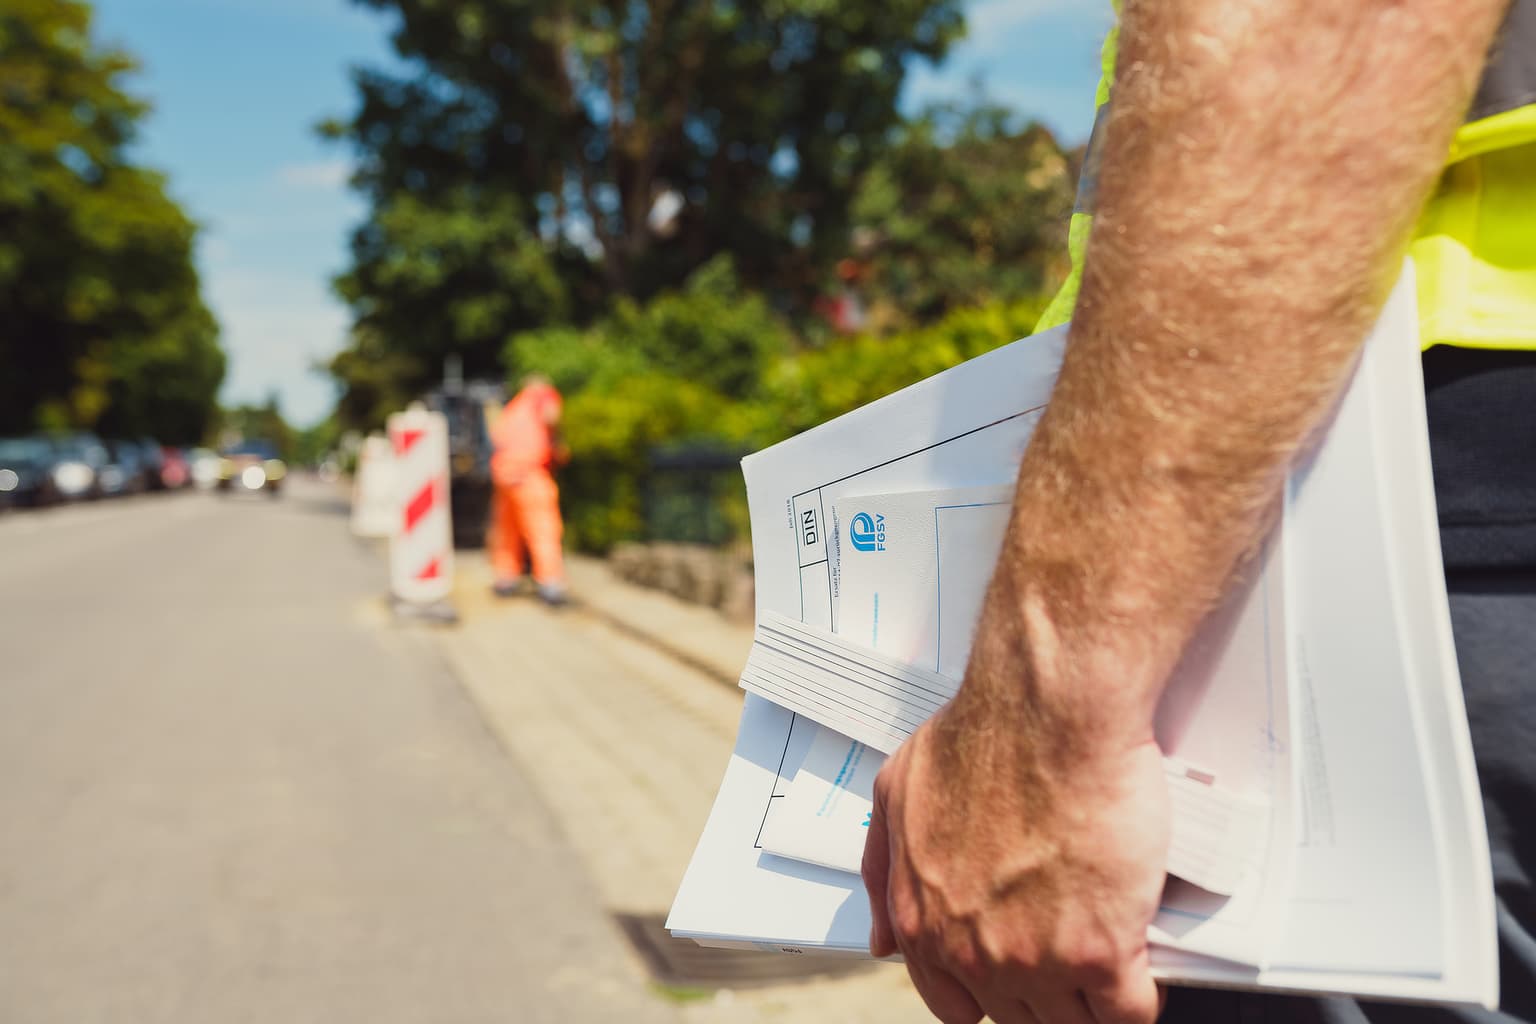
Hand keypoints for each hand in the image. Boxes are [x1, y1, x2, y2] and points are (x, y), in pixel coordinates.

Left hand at [861, 668, 1168, 1023]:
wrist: (1050, 711)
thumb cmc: (983, 736)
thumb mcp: (898, 793)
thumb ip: (884, 870)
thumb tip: (884, 935)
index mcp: (924, 918)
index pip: (952, 1001)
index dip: (987, 991)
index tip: (1013, 974)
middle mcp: (975, 950)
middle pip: (1015, 1015)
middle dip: (1042, 991)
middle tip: (1067, 952)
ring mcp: (1038, 959)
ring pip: (1072, 1021)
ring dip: (1091, 998)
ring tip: (1108, 957)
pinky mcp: (1102, 952)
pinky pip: (1128, 1014)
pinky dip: (1140, 998)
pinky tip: (1143, 968)